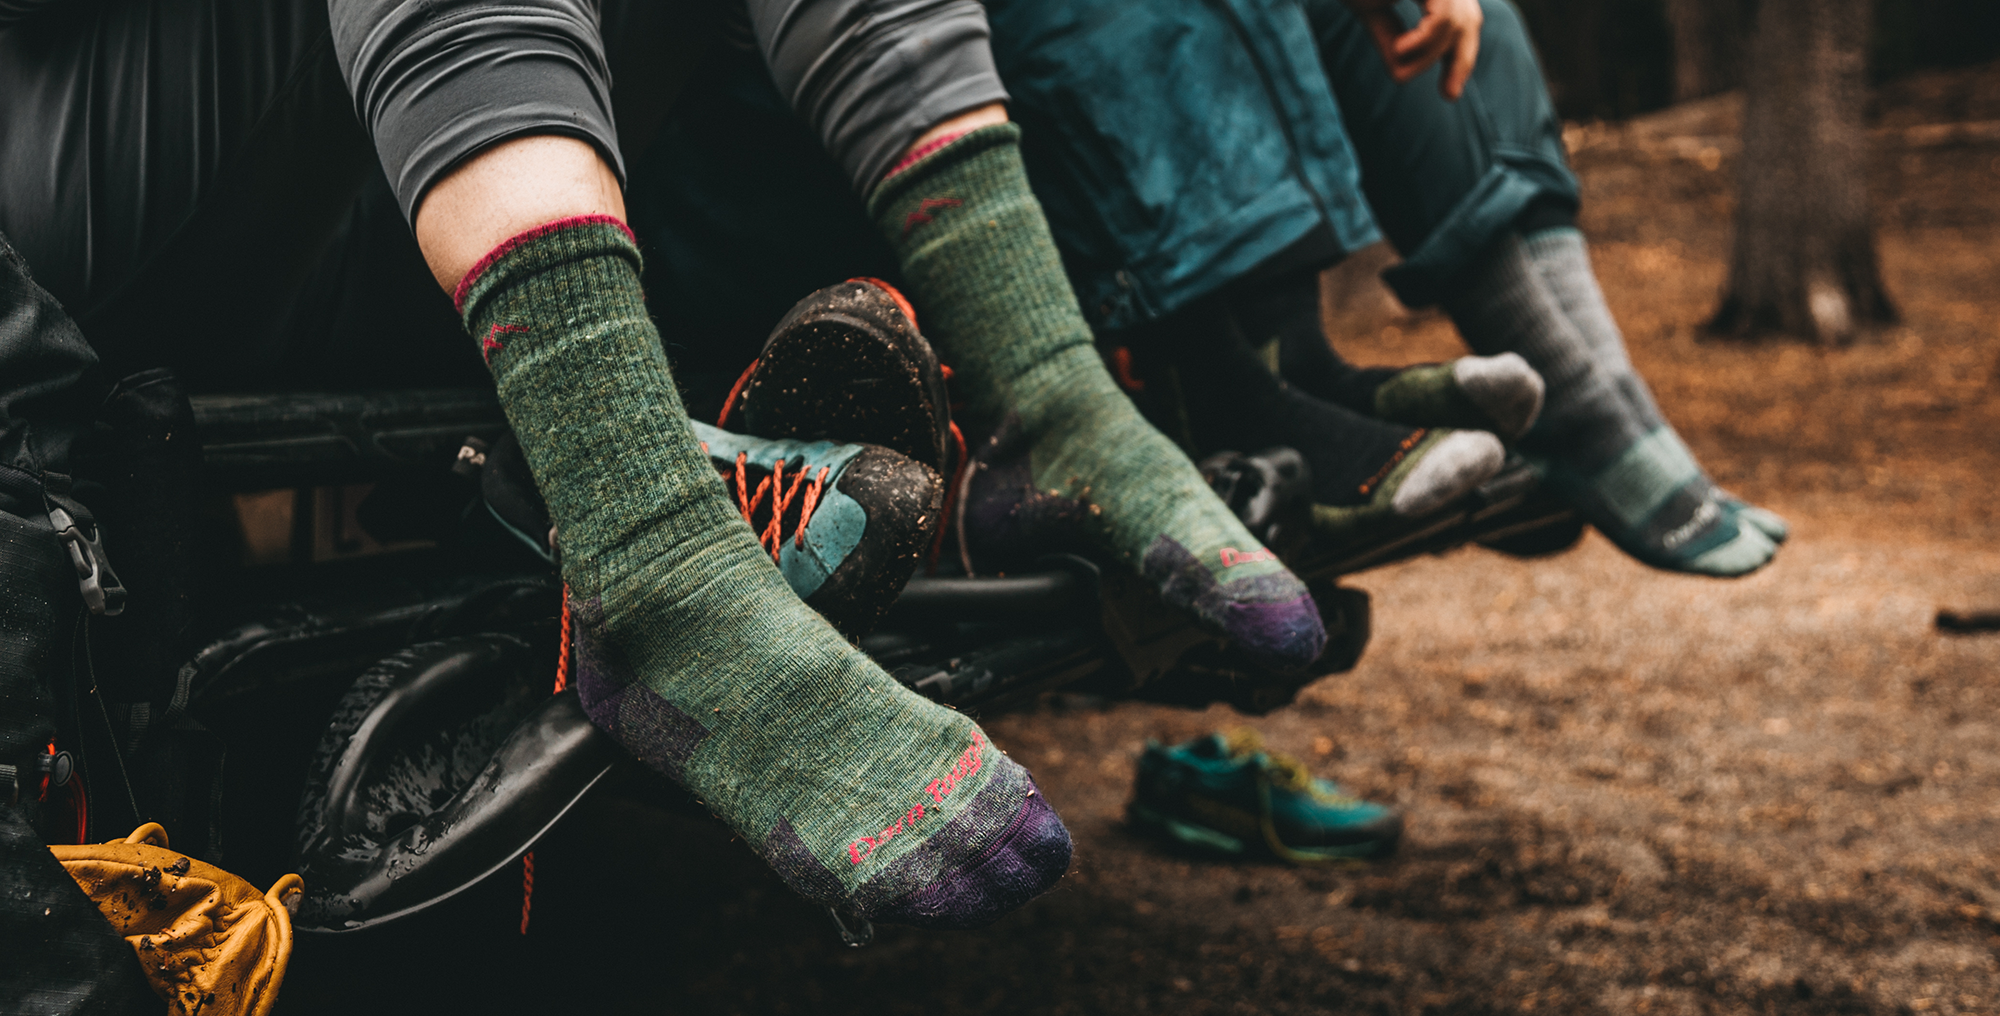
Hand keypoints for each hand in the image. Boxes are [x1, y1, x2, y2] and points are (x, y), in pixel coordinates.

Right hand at [1342, 0, 1482, 99]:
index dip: (1461, 56)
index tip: (1449, 92)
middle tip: (1448, 95)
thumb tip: (1402, 74)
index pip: (1462, 19)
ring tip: (1395, 59)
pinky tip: (1398, 51)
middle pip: (1468, 21)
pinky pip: (1441, 18)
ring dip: (1426, 54)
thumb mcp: (1372, 13)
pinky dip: (1423, 41)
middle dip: (1461, 60)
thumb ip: (1392, 39)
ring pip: (1453, 25)